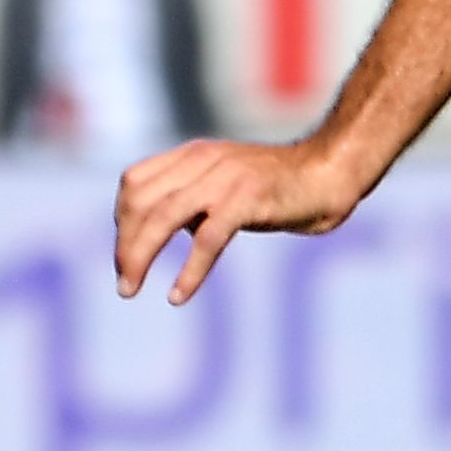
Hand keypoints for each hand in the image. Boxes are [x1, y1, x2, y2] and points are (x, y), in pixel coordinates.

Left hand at [115, 136, 359, 304]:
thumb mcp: (223, 185)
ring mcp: (225, 178)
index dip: (121, 222)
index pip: (134, 184)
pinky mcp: (248, 199)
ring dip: (140, 257)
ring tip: (131, 289)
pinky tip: (177, 295)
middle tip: (124, 284)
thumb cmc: (276, 188)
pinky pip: (207, 239)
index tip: (125, 255)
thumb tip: (156, 233)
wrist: (328, 175)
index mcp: (191, 156)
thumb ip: (190, 201)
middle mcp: (202, 161)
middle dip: (125, 246)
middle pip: (141, 203)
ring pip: (163, 218)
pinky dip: (189, 270)